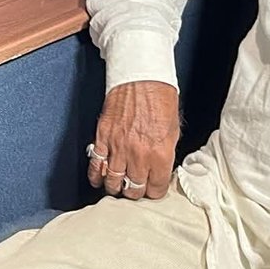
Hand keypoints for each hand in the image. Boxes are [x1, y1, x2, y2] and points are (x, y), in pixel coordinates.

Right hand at [89, 81, 179, 199]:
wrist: (140, 77)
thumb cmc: (160, 98)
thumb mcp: (174, 130)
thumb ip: (166, 154)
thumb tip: (160, 170)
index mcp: (160, 154)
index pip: (156, 189)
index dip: (155, 191)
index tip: (153, 189)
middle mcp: (138, 154)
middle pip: (133, 189)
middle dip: (135, 192)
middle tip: (136, 188)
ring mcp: (118, 146)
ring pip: (112, 181)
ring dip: (116, 187)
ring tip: (119, 186)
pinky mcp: (102, 137)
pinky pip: (95, 164)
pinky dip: (96, 175)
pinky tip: (99, 179)